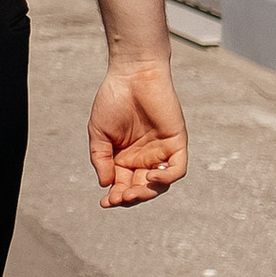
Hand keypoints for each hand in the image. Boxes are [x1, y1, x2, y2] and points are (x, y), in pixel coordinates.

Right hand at [88, 58, 186, 206]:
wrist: (132, 74)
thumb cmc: (113, 99)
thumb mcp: (99, 132)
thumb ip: (101, 158)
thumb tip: (105, 184)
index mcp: (124, 157)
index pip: (122, 184)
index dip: (115, 196)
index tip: (105, 202)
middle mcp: (144, 158)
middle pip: (141, 188)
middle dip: (129, 197)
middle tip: (119, 198)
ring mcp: (161, 152)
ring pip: (159, 184)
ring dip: (146, 192)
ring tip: (131, 193)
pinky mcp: (176, 143)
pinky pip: (176, 169)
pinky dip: (166, 178)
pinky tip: (151, 179)